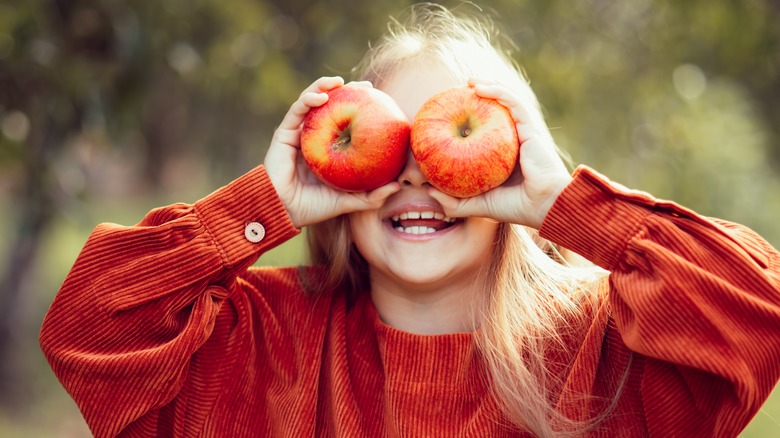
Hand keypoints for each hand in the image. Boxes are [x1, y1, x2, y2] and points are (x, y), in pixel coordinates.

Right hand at [264, 77, 399, 227]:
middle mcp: (313, 137)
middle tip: (366, 86)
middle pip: (330, 106)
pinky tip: (322, 96)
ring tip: (340, 82)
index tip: (378, 99)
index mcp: (328, 148)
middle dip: (347, 91)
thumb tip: (399, 186)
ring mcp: (298, 133)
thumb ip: (371, 195)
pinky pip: (296, 111)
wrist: (284, 212)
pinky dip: (308, 99)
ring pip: (311, 101)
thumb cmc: (314, 207)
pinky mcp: (284, 133)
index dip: (360, 107)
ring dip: (324, 86)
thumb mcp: (349, 201)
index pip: (345, 121)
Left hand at [427, 79, 572, 228]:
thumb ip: (455, 202)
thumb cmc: (515, 206)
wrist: (543, 206)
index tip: (448, 114)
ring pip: (506, 100)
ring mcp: (523, 131)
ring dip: (488, 86)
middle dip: (478, 97)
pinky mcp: (530, 127)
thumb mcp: (478, 204)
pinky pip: (513, 102)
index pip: (486, 130)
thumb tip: (428, 190)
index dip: (470, 118)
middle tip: (456, 93)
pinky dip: (496, 91)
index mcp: (504, 154)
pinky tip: (477, 87)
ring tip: (468, 82)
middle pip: (496, 111)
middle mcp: (514, 139)